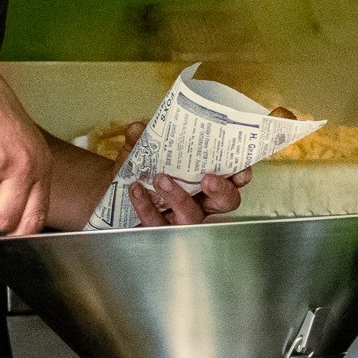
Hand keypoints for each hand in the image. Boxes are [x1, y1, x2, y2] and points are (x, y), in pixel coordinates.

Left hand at [118, 120, 253, 226]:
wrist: (117, 192)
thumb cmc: (141, 171)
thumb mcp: (141, 150)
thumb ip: (141, 139)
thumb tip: (137, 128)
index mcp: (206, 179)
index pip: (233, 179)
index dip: (240, 176)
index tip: (240, 170)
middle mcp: (200, 201)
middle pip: (225, 202)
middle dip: (222, 191)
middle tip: (208, 179)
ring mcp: (180, 218)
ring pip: (191, 216)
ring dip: (179, 197)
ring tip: (161, 179)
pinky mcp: (158, 229)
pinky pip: (156, 222)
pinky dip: (146, 206)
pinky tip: (136, 189)